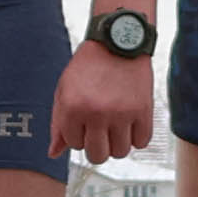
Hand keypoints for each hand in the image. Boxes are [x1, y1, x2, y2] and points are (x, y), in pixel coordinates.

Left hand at [51, 41, 157, 164]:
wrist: (118, 41)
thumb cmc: (89, 64)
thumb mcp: (65, 90)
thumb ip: (58, 123)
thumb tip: (54, 152)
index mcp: (73, 108)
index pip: (75, 144)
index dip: (79, 135)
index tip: (84, 122)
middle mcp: (97, 113)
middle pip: (97, 156)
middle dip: (97, 147)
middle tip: (100, 132)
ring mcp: (121, 113)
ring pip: (120, 152)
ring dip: (117, 144)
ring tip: (116, 127)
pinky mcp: (143, 110)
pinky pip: (141, 142)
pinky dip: (136, 137)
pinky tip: (130, 124)